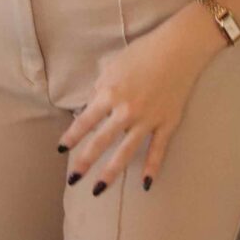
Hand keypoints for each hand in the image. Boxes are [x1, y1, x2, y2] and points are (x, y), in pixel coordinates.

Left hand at [60, 8, 225, 191]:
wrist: (178, 50)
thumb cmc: (142, 53)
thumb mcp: (112, 67)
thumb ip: (100, 89)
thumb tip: (90, 108)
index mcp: (109, 94)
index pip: (84, 121)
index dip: (71, 137)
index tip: (61, 150)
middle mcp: (126, 111)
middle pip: (101, 141)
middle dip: (85, 162)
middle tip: (73, 180)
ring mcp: (148, 120)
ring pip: (126, 152)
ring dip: (111, 172)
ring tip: (98, 190)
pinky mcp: (167, 123)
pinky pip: (158, 150)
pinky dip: (152, 168)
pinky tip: (144, 184)